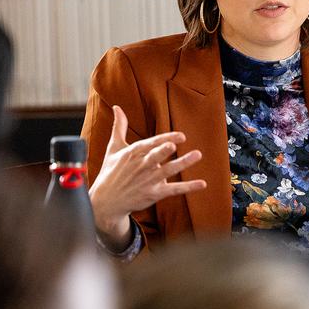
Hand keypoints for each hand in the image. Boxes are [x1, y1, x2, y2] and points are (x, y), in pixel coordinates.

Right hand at [89, 105, 205, 246]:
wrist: (106, 201)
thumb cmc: (111, 172)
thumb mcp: (113, 148)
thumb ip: (119, 127)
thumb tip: (117, 108)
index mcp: (133, 153)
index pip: (150, 144)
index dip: (164, 139)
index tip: (179, 136)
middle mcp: (141, 166)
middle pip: (155, 156)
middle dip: (164, 150)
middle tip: (175, 144)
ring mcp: (148, 180)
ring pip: (168, 171)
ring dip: (183, 163)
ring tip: (197, 155)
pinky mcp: (154, 194)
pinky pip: (174, 190)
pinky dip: (188, 187)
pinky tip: (202, 183)